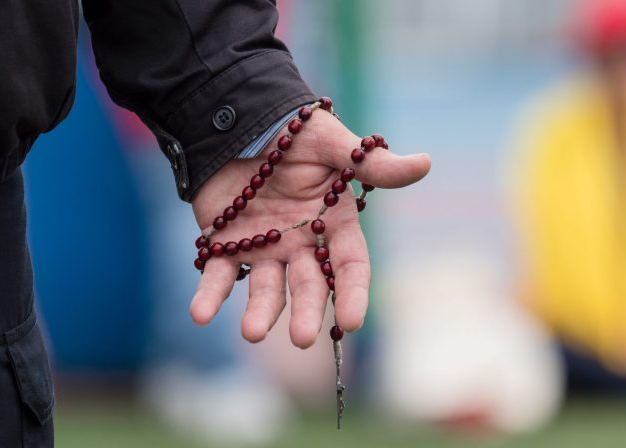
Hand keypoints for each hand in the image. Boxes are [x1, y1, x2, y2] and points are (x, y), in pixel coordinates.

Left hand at [189, 111, 430, 347]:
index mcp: (332, 222)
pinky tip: (199, 314)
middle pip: (308, 284)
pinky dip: (209, 295)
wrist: (240, 118)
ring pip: (265, 288)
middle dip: (305, 311)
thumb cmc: (294, 130)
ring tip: (251, 333)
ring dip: (259, 312)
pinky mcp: (223, 244)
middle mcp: (301, 243)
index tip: (351, 320)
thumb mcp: (333, 142)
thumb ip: (372, 163)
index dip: (352, 292)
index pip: (349, 264)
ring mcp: (263, 247)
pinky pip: (217, 274)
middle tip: (301, 338)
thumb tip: (425, 163)